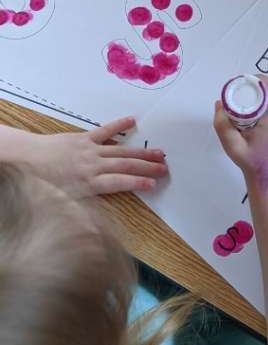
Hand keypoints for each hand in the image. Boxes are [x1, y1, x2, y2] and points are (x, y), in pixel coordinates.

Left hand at [12, 117, 166, 196]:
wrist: (24, 159)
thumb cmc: (44, 184)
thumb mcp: (65, 203)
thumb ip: (86, 210)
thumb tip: (102, 223)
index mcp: (89, 183)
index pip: (120, 182)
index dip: (138, 183)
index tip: (154, 185)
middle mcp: (93, 165)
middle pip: (126, 166)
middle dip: (147, 167)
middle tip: (165, 168)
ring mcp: (89, 150)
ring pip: (121, 151)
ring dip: (141, 152)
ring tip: (160, 153)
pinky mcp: (82, 138)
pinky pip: (104, 131)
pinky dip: (118, 125)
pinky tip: (132, 121)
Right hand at [213, 76, 267, 188]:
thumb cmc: (253, 161)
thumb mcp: (232, 145)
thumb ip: (222, 124)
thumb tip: (219, 104)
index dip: (258, 79)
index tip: (241, 83)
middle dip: (253, 87)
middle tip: (236, 92)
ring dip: (256, 95)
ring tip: (239, 102)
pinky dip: (259, 103)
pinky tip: (246, 111)